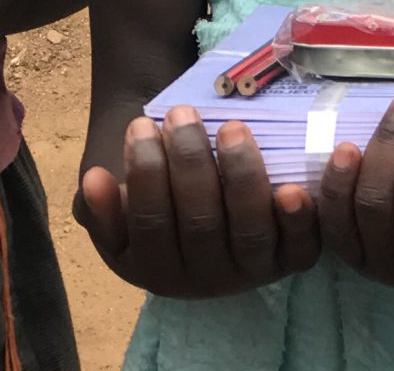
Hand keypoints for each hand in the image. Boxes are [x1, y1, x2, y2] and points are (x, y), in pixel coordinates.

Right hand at [76, 109, 319, 296]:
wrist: (206, 198)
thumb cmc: (159, 192)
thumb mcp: (122, 207)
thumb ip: (102, 203)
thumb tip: (94, 181)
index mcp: (155, 268)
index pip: (150, 226)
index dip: (145, 176)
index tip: (141, 124)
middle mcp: (204, 278)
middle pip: (200, 225)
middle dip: (190, 165)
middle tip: (181, 113)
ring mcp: (250, 270)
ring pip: (248, 231)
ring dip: (242, 178)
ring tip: (231, 129)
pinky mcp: (290, 259)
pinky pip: (300, 250)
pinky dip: (297, 222)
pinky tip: (291, 191)